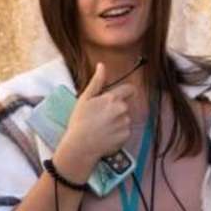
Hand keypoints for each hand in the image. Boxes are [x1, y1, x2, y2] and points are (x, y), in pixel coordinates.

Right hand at [56, 62, 135, 181]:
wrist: (81, 145)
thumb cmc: (80, 121)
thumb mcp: (85, 98)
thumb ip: (96, 82)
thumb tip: (102, 65)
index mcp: (112, 99)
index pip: (130, 89)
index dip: (126, 92)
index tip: (120, 96)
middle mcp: (122, 110)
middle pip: (125, 105)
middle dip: (117, 109)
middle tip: (101, 117)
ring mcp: (126, 123)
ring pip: (125, 118)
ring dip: (117, 121)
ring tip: (102, 127)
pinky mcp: (127, 135)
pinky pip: (125, 131)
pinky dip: (118, 132)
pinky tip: (107, 135)